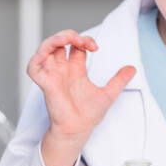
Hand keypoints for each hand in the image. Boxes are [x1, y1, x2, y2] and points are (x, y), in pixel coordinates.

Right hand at [27, 29, 134, 143]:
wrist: (79, 130)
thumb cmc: (88, 115)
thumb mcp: (108, 93)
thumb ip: (119, 80)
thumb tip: (132, 69)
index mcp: (75, 70)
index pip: (75, 46)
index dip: (84, 40)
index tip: (95, 47)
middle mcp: (63, 70)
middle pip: (59, 42)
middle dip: (69, 35)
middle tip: (82, 41)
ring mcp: (53, 75)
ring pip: (44, 49)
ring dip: (54, 40)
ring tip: (67, 39)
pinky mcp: (45, 83)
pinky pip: (33, 67)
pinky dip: (37, 57)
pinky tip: (48, 53)